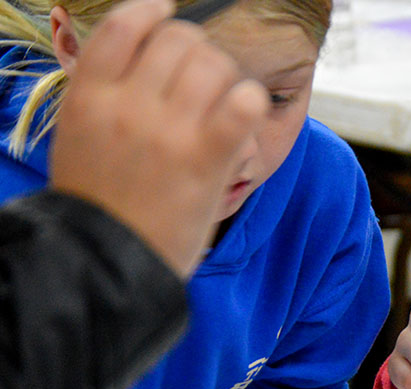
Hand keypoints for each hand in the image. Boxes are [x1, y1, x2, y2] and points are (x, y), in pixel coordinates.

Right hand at [49, 0, 268, 276]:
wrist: (108, 263)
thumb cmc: (101, 203)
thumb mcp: (80, 137)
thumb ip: (107, 95)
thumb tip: (143, 57)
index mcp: (89, 96)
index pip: (125, 24)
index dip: (153, 12)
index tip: (169, 14)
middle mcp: (128, 105)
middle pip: (179, 39)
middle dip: (200, 51)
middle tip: (205, 78)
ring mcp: (169, 130)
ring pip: (215, 64)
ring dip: (228, 77)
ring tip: (225, 102)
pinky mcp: (207, 157)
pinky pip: (244, 102)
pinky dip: (251, 101)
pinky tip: (244, 115)